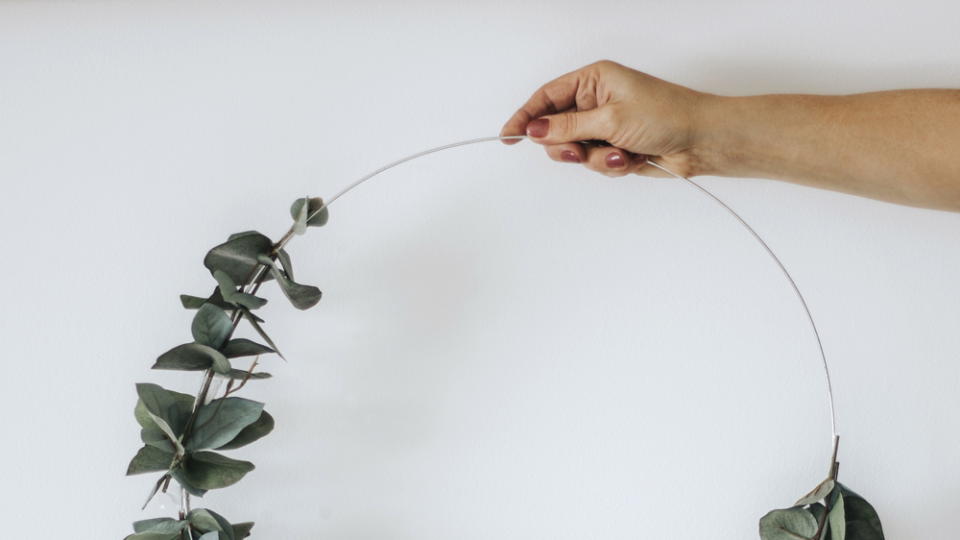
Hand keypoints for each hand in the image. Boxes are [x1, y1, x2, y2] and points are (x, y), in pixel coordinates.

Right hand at [500, 61, 716, 177]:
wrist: (702, 141)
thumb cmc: (667, 115)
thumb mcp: (610, 119)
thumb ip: (568, 127)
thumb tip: (535, 130)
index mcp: (594, 80)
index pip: (546, 97)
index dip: (525, 117)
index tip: (508, 135)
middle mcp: (597, 101)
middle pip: (556, 129)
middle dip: (566, 146)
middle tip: (577, 152)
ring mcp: (606, 126)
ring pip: (575, 151)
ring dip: (595, 159)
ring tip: (620, 154)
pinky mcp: (615, 148)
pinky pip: (596, 163)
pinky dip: (611, 165)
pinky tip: (632, 159)